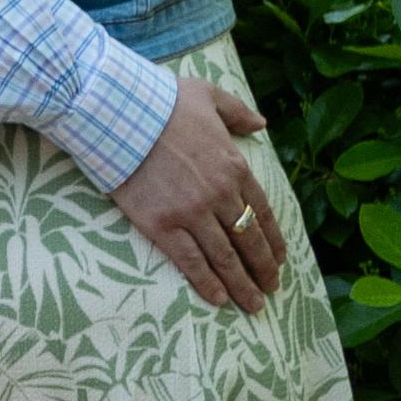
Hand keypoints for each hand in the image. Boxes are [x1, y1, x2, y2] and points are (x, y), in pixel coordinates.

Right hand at [108, 68, 289, 312]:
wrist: (119, 114)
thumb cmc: (161, 102)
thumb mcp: (209, 96)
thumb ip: (239, 113)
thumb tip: (261, 123)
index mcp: (235, 167)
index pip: (263, 212)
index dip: (274, 240)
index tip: (281, 259)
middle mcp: (220, 194)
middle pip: (249, 240)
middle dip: (264, 269)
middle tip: (271, 290)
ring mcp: (192, 212)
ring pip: (225, 257)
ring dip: (242, 284)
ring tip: (253, 305)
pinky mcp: (162, 226)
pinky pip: (190, 261)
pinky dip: (207, 282)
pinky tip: (219, 299)